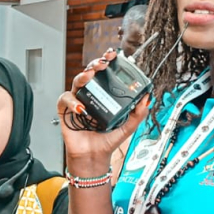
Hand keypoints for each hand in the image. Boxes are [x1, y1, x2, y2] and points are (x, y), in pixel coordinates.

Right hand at [57, 49, 148, 173]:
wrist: (93, 156)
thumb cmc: (107, 141)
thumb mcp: (128, 127)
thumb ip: (138, 114)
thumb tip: (147, 99)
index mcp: (105, 95)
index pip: (106, 74)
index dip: (108, 62)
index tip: (114, 56)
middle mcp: (91, 95)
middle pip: (90, 73)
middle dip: (96, 64)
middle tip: (103, 64)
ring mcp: (77, 101)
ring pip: (77, 81)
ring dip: (83, 76)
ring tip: (89, 76)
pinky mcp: (65, 110)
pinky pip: (65, 99)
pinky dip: (72, 101)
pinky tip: (80, 108)